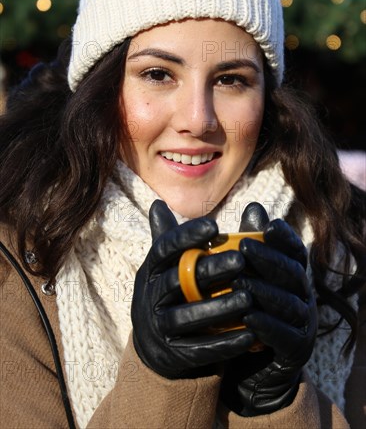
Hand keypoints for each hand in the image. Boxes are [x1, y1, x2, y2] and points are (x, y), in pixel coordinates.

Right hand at [131, 200, 255, 378]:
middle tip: (240, 260)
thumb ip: (167, 236)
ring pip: (188, 316)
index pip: (163, 249)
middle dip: (209, 270)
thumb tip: (157, 202)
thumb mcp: (164, 265)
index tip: (215, 225)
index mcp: (150, 271)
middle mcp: (149, 297)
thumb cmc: (170, 292)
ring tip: (249, 297)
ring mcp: (159, 327)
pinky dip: (224, 343)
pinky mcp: (173, 354)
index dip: (186, 236)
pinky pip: (199, 349)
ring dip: (219, 308)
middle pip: (178, 281)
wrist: (157, 344)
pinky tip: (250, 335)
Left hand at [220, 202, 317, 415]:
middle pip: (292, 273)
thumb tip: (252, 205)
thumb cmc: (245, 310)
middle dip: (269, 259)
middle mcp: (302, 296)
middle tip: (244, 248)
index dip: (284, 238)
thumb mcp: (247, 275)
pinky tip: (247, 318)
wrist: (250, 367)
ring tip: (239, 283)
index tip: (268, 225)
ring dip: (265, 291)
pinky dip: (268, 326)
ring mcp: (303, 324)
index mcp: (292, 276)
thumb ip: (249, 244)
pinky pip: (285, 336)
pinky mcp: (296, 350)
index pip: (294, 251)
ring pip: (290, 303)